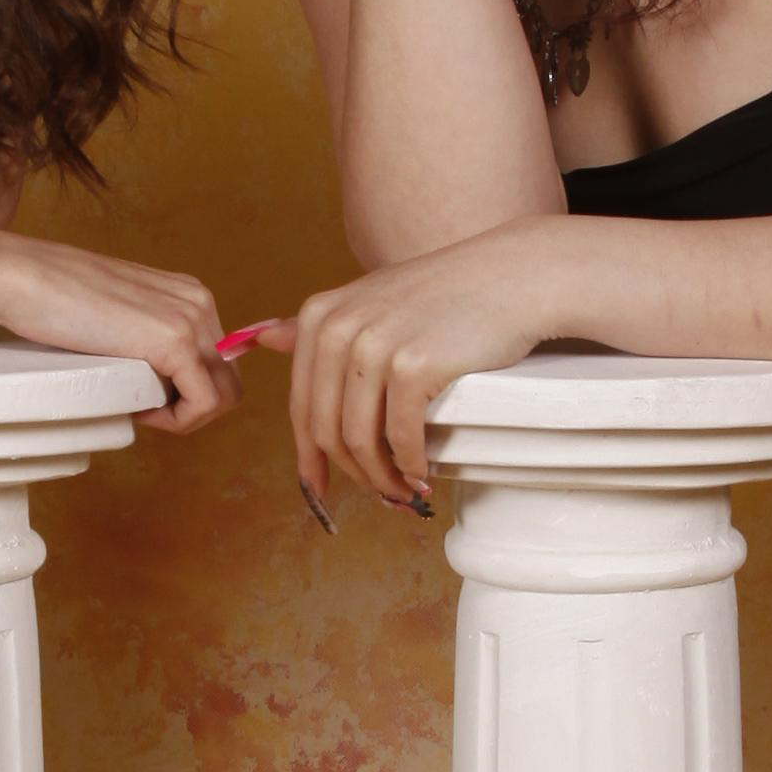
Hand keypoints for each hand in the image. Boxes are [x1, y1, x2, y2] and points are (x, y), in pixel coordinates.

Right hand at [0, 226, 239, 435]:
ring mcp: (191, 320)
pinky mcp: (174, 341)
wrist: (23, 277)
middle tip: (144, 410)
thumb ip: (146, 338)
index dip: (187, 392)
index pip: (218, 361)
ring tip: (140, 411)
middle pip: (228, 380)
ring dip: (185, 416)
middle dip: (191, 407)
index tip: (145, 397)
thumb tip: (160, 383)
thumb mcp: (119, 316)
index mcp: (189, 295)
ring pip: (224, 395)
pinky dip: (178, 420)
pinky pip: (204, 402)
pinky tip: (141, 412)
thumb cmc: (53, 298)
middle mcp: (199, 303)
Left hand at [273, 226, 579, 514]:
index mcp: (319, 316)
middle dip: (351, 474)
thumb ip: (319, 326)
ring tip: (403, 491)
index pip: (301, 406)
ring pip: (360, 440)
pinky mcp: (413, 366)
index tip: (320, 490)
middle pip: (327, 429)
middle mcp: (337, 329)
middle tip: (379, 495)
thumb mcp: (371, 299)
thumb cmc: (446, 294)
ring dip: (381, 477)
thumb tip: (261, 340)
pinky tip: (423, 474)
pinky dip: (410, 465)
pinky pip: (401, 437)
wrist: (509, 276)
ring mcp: (374, 347)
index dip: (310, 457)